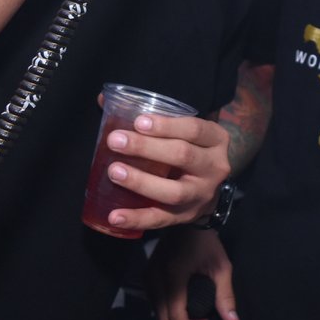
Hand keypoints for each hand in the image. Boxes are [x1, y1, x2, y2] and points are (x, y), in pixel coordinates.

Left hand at [100, 112, 231, 232]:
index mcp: (215, 140)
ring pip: (173, 192)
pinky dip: (136, 219)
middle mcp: (214, 167)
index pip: (194, 129)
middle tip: (115, 141)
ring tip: (113, 172)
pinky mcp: (186, 217)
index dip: (166, 125)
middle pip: (182, 156)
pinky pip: (161, 220)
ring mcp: (202, 195)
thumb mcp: (183, 130)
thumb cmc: (188, 147)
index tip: (138, 121)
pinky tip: (114, 216)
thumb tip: (103, 99)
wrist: (209, 184)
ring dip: (141, 182)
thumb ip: (150, 116)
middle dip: (146, 148)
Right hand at [145, 226, 239, 319]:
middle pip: (163, 318)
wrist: (187, 218)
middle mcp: (157, 277)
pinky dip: (164, 309)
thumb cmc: (207, 242)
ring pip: (155, 310)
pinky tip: (179, 306)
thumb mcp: (221, 267)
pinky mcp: (146, 271)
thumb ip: (226, 296)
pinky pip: (152, 299)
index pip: (176, 316)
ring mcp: (148, 274)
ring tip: (193, 316)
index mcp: (174, 276)